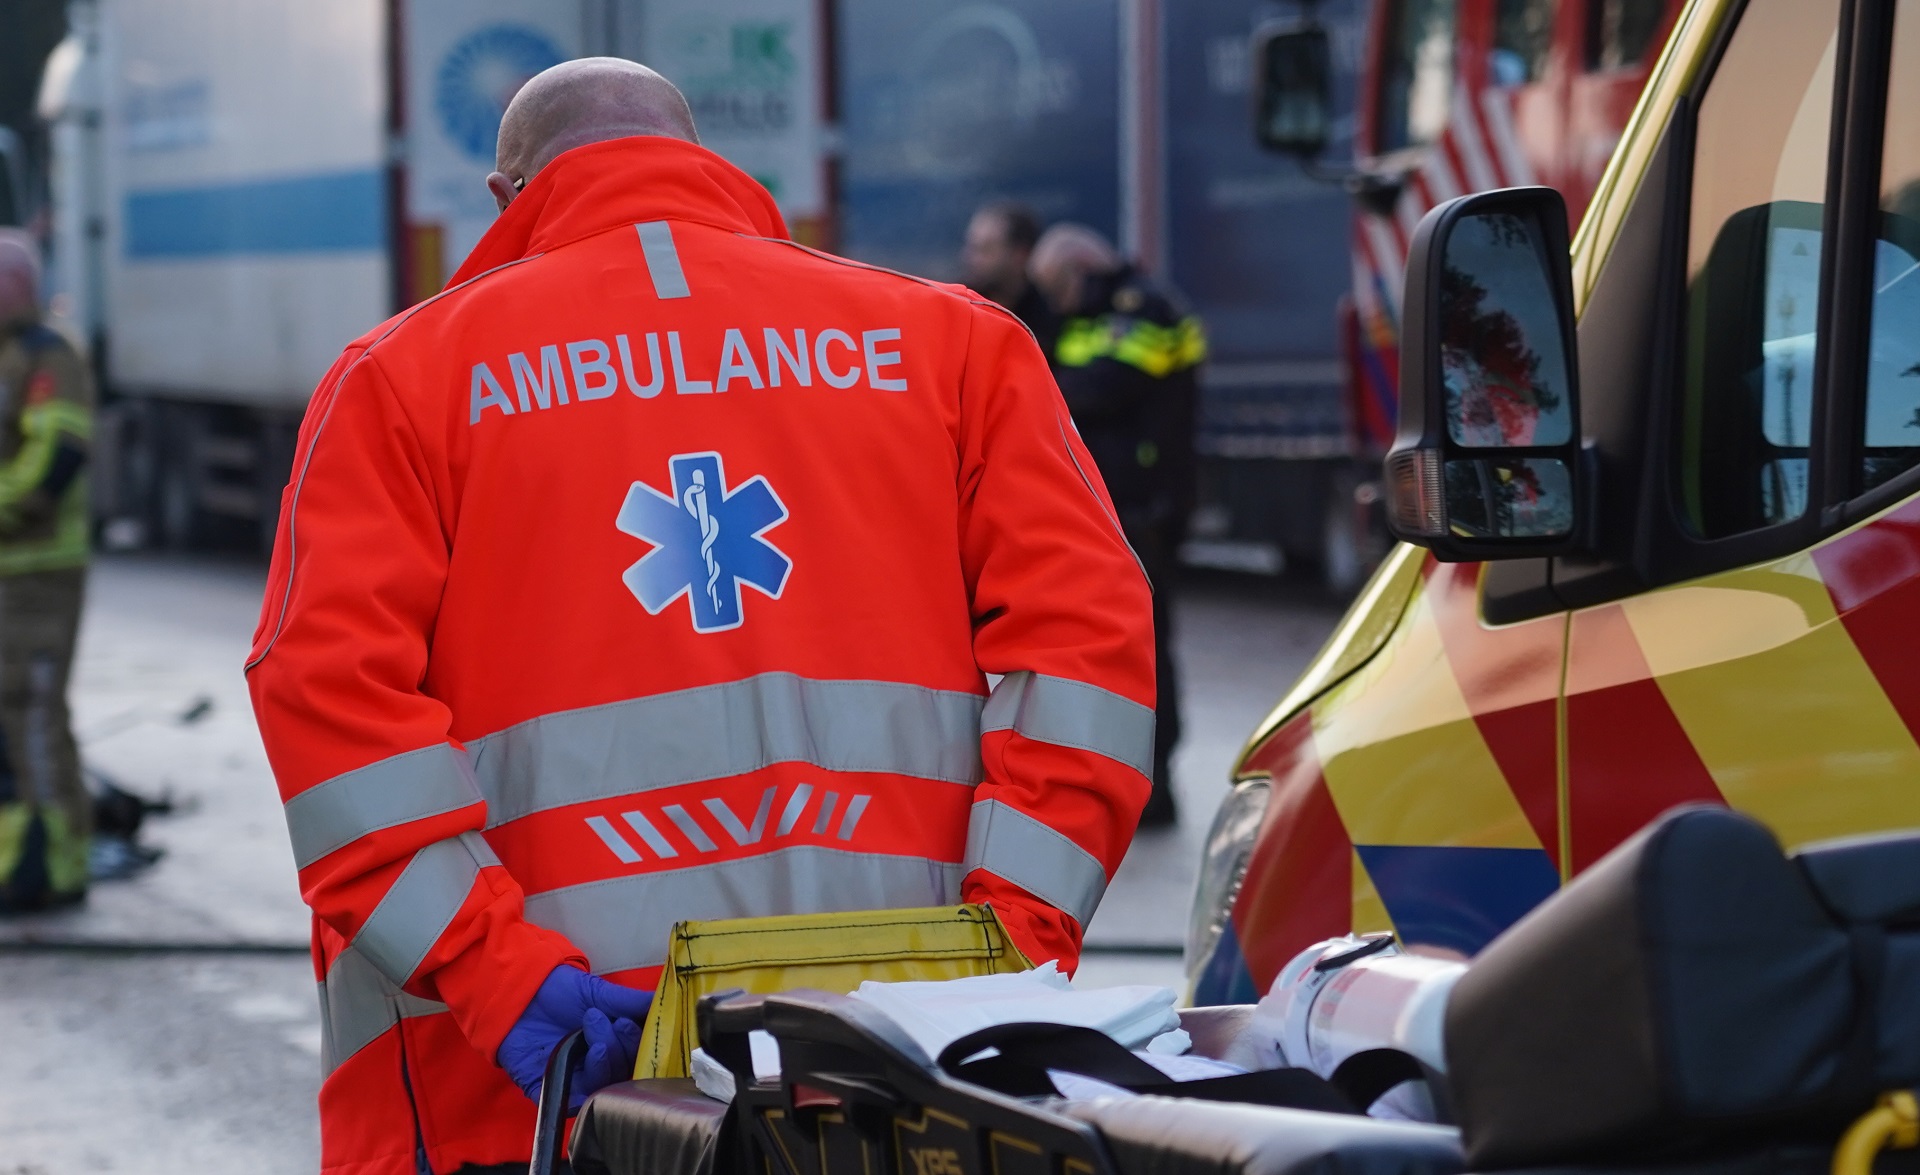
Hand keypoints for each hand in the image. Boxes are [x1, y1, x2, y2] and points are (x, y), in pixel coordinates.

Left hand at [497, 965, 652, 1108]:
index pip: (635, 1058)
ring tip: (595, 1030)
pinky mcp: (551, 1090)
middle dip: (622, 1048)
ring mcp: (574, 1080)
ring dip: (607, 1060)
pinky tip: (592, 1053)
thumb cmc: (558, 991)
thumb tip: (665, 1004)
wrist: (516, 989)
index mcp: (610, 1046)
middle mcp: (595, 1067)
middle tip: (613, 1021)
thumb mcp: (600, 993)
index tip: (632, 1022)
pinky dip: (589, 1081)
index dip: (639, 1045)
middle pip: (622, 1075)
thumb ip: (632, 1003)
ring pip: (604, 1087)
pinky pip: (576, 1100)